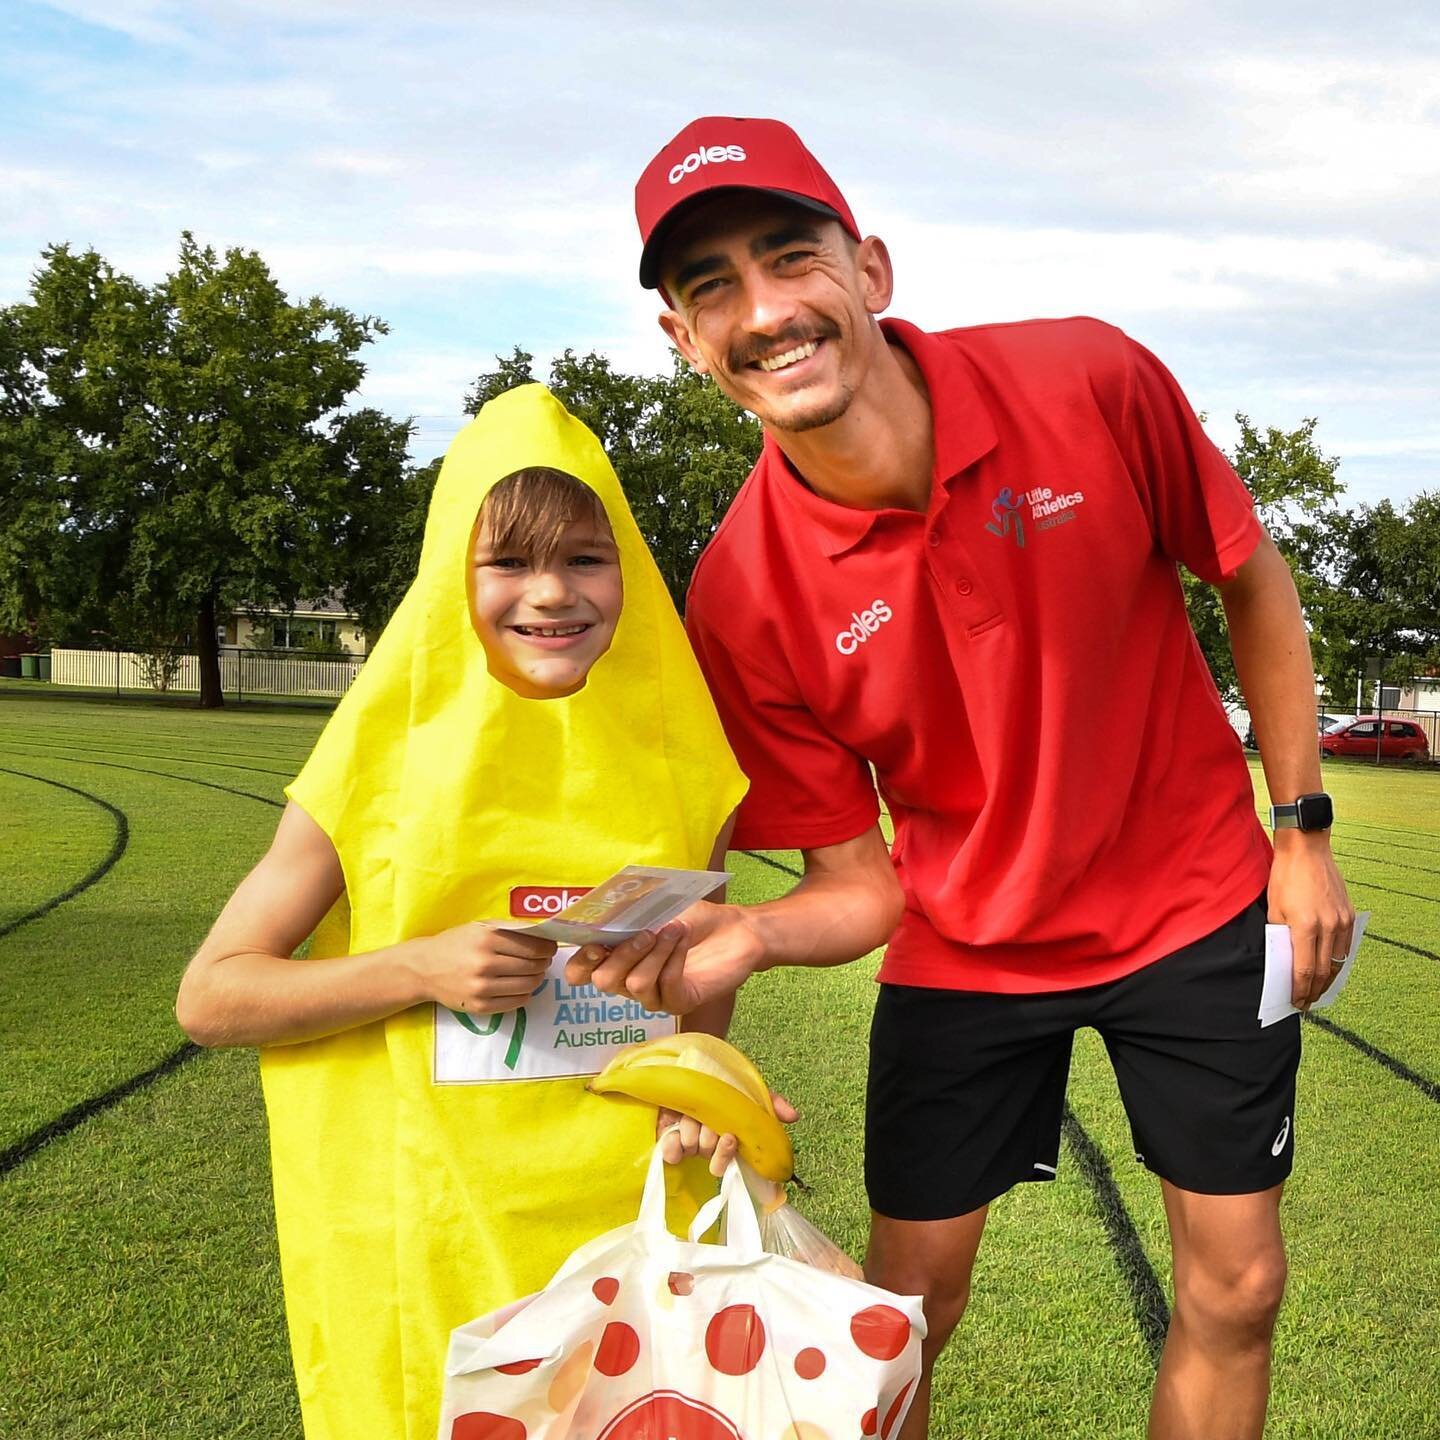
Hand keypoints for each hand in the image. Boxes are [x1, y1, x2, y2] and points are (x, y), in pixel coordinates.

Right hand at [409, 922, 555, 1015]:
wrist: (424, 968)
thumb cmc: (456, 943)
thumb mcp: (480, 927)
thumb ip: (510, 930)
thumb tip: (544, 935)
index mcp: (487, 939)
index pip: (533, 947)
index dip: (548, 948)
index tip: (550, 947)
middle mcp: (485, 963)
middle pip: (533, 966)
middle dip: (543, 963)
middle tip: (543, 960)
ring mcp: (482, 987)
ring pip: (528, 985)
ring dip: (537, 979)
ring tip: (533, 973)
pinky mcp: (480, 1006)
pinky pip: (517, 1002)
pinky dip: (525, 994)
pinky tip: (520, 986)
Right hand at [564, 900, 764, 1014]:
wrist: (737, 929)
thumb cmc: (694, 917)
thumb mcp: (658, 908)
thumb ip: (630, 915)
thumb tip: (607, 916)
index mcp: (615, 957)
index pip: (580, 972)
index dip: (580, 962)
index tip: (594, 943)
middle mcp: (629, 980)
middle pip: (605, 981)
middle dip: (622, 954)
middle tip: (646, 932)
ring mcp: (654, 995)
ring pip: (636, 985)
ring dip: (654, 953)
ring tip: (673, 929)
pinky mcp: (680, 1002)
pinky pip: (666, 988)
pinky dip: (673, 960)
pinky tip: (683, 941)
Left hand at [657, 1092, 799, 1176]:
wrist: (687, 1062)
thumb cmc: (720, 1079)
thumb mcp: (747, 1087)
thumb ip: (770, 1101)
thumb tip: (794, 1116)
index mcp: (727, 1137)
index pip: (728, 1160)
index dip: (727, 1153)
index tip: (729, 1137)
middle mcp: (707, 1143)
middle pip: (709, 1154)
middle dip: (708, 1136)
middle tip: (706, 1120)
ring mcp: (686, 1141)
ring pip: (690, 1149)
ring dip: (690, 1131)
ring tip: (688, 1115)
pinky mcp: (666, 1138)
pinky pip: (669, 1153)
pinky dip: (671, 1145)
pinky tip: (673, 1133)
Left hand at [1268, 830, 1355, 1008]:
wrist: (1306, 850)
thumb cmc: (1284, 878)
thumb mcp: (1274, 910)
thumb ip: (1281, 938)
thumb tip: (1285, 962)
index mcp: (1305, 926)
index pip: (1305, 970)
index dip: (1300, 990)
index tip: (1295, 1002)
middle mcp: (1329, 926)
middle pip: (1324, 971)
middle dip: (1314, 991)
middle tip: (1306, 1003)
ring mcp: (1342, 921)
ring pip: (1338, 961)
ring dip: (1328, 980)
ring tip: (1318, 992)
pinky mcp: (1350, 915)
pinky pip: (1346, 946)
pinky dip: (1338, 961)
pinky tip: (1330, 969)